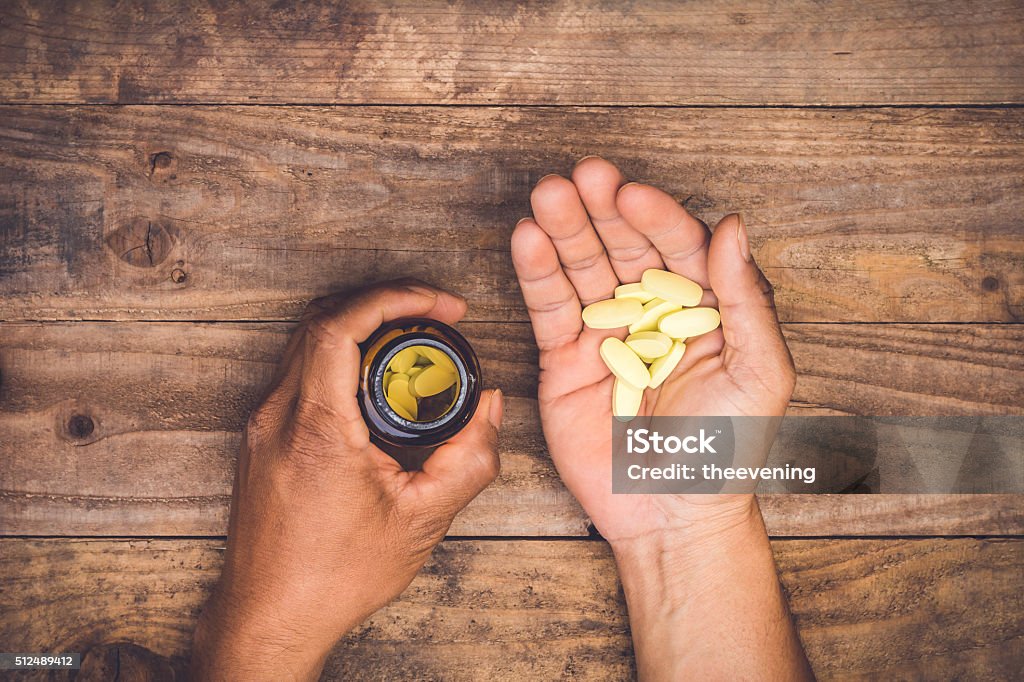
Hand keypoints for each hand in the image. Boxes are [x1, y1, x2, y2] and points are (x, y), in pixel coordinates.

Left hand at [191, 280, 502, 680]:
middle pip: (322, 319)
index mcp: (317, 429)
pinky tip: (376, 380)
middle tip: (434, 315)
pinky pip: (298, 371)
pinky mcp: (259, 437)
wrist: (270, 617)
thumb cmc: (335, 577)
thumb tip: (490, 407)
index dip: (394, 298)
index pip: (340, 326)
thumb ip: (469, 458)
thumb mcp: (422, 520)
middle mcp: (278, 416)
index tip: (440, 305)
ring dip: (360, 327)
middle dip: (384, 303)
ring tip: (412, 342)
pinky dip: (339, 355)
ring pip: (306, 341)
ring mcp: (261, 425)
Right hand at [511, 157, 795, 546]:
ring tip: (548, 193)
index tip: (632, 193)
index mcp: (702, 309)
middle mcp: (651, 312)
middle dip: (603, 211)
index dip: (656, 218)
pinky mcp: (563, 361)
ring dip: (565, 230)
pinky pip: (550, 310)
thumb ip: (748, 300)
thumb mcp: (760, 374)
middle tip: (583, 176)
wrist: (673, 516)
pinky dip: (538, 274)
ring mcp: (605, 334)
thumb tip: (734, 225)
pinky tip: (528, 239)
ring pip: (583, 269)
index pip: (678, 248)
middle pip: (624, 248)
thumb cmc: (727, 451)